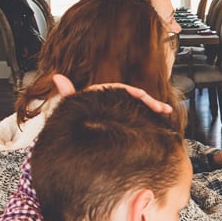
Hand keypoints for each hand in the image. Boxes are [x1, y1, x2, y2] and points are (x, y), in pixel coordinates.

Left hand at [51, 74, 173, 113]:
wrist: (78, 143)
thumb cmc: (76, 122)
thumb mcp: (73, 108)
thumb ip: (68, 94)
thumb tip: (57, 76)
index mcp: (105, 94)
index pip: (122, 89)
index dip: (133, 92)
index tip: (142, 95)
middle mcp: (115, 100)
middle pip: (136, 97)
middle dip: (150, 101)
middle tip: (160, 108)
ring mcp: (123, 110)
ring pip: (141, 106)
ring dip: (154, 107)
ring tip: (165, 111)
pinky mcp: (128, 120)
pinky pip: (142, 116)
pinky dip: (153, 116)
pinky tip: (164, 118)